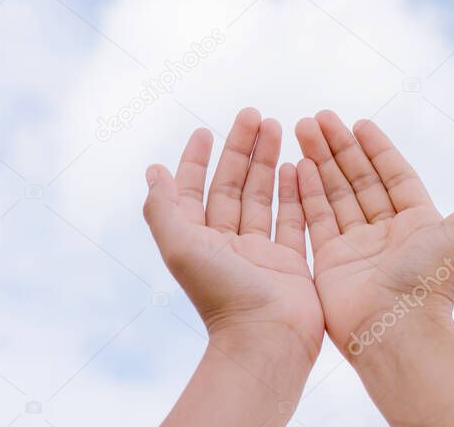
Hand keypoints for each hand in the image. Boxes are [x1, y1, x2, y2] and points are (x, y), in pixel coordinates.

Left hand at [143, 108, 322, 360]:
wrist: (266, 339)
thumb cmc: (219, 293)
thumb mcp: (179, 246)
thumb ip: (162, 207)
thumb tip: (153, 171)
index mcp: (196, 240)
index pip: (193, 190)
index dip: (195, 160)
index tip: (204, 130)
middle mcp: (225, 244)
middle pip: (232, 186)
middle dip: (241, 149)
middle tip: (253, 114)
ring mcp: (258, 253)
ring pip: (262, 196)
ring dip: (268, 162)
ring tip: (278, 127)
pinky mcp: (290, 263)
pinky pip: (292, 218)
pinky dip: (295, 191)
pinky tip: (299, 164)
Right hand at [294, 110, 453, 355]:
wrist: (395, 329)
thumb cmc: (432, 280)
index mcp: (418, 223)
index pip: (393, 174)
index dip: (376, 148)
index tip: (358, 122)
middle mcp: (385, 232)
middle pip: (359, 179)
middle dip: (338, 147)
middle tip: (317, 118)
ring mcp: (354, 246)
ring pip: (333, 193)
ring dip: (318, 160)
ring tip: (301, 129)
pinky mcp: (327, 261)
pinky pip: (314, 218)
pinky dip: (304, 191)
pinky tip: (296, 165)